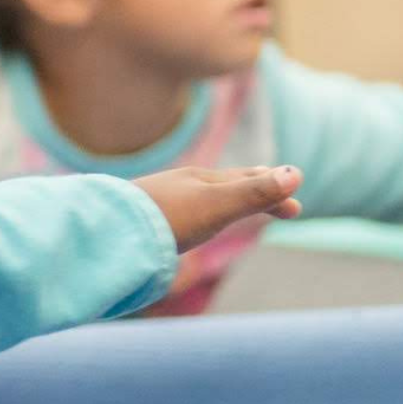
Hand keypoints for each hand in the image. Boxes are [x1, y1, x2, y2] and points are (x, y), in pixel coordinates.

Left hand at [135, 165, 304, 248]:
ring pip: (205, 194)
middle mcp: (185, 184)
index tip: (297, 209)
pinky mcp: (147, 217)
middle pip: (229, 184)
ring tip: (238, 203)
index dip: (275, 192)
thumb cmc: (164, 218)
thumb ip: (254, 194)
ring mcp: (164, 199)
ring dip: (230, 198)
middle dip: (257, 190)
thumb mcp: (216, 206)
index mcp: (204, 180)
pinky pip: (184, 208)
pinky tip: (189, 220)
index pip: (250, 181)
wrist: (105, 229)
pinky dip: (202, 210)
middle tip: (279, 198)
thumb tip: (296, 173)